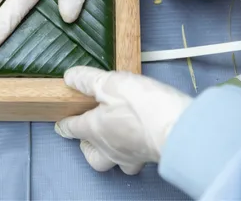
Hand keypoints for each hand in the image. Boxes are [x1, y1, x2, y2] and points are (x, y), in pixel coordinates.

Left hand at [56, 67, 191, 174]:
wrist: (178, 129)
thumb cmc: (142, 107)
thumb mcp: (110, 83)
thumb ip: (88, 80)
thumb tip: (70, 78)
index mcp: (95, 130)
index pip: (72, 129)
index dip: (64, 125)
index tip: (61, 124)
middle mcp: (110, 148)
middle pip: (93, 156)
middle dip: (88, 146)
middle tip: (91, 133)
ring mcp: (132, 156)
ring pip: (116, 162)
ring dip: (112, 152)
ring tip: (116, 136)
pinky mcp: (151, 157)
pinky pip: (137, 158)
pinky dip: (134, 149)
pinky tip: (139, 136)